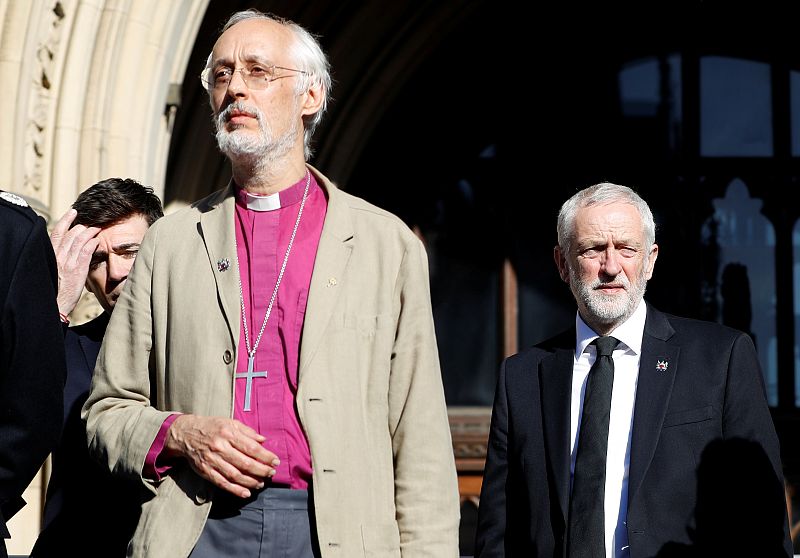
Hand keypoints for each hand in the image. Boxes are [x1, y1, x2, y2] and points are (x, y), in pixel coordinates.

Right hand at [49, 208, 100, 315]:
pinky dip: (93, 243)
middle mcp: (58, 256)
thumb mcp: (54, 269)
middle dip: (83, 225)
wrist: (55, 304)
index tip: (73, 212)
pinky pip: (87, 250)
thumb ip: (60, 257)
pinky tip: (99, 241)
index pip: (57, 232)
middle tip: (91, 222)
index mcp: (51, 254)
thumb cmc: (56, 288)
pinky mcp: (78, 269)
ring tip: (98, 228)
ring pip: (80, 239)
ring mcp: (68, 261)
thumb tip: (69, 248)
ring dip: (91, 232)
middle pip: (71, 233)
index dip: (66, 220)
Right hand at [164, 415, 279, 497]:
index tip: (275, 461)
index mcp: (228, 433)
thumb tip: (264, 440)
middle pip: (245, 463)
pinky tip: (246, 493)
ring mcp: (212, 460)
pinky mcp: (206, 471)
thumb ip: (248, 432)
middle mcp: (220, 447)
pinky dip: (235, 490)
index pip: (251, 447)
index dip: (266, 456)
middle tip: (271, 473)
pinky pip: (222, 483)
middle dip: (261, 470)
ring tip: (261, 483)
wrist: (185, 433)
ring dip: (251, 482)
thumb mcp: (230, 422)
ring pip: (235, 475)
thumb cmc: (212, 427)